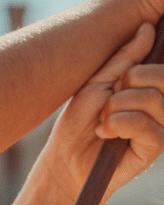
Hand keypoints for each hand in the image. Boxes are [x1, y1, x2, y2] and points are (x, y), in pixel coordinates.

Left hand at [36, 22, 163, 201]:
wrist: (64, 161)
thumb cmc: (78, 123)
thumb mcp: (98, 84)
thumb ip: (124, 59)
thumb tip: (148, 29)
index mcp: (149, 86)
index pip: (159, 65)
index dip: (132, 71)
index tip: (113, 87)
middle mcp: (161, 104)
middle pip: (162, 78)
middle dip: (126, 87)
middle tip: (106, 105)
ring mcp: (161, 125)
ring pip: (154, 100)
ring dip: (117, 108)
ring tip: (102, 122)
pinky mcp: (154, 147)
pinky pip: (148, 126)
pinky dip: (120, 125)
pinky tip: (105, 133)